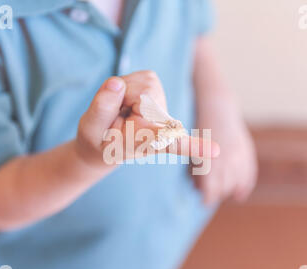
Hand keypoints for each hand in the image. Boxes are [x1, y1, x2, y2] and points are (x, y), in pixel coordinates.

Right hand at [76, 71, 219, 168]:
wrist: (102, 141)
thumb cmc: (98, 141)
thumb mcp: (89, 130)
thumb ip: (101, 109)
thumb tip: (117, 82)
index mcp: (149, 141)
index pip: (172, 142)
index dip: (194, 145)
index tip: (216, 152)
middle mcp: (163, 124)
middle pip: (144, 94)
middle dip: (120, 99)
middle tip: (113, 118)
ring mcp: (162, 105)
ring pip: (141, 84)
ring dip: (122, 93)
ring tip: (119, 111)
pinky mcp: (156, 88)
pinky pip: (140, 77)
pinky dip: (127, 86)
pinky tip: (125, 102)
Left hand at [193, 96, 257, 204]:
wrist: (217, 108)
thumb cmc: (199, 130)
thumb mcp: (193, 150)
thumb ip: (195, 169)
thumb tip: (196, 188)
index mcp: (210, 159)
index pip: (212, 188)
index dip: (208, 198)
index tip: (204, 202)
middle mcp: (226, 159)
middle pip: (225, 187)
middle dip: (217, 193)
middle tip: (211, 195)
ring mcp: (239, 155)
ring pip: (238, 182)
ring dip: (230, 190)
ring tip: (224, 192)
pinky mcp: (247, 151)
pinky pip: (249, 173)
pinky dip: (245, 185)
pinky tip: (239, 194)